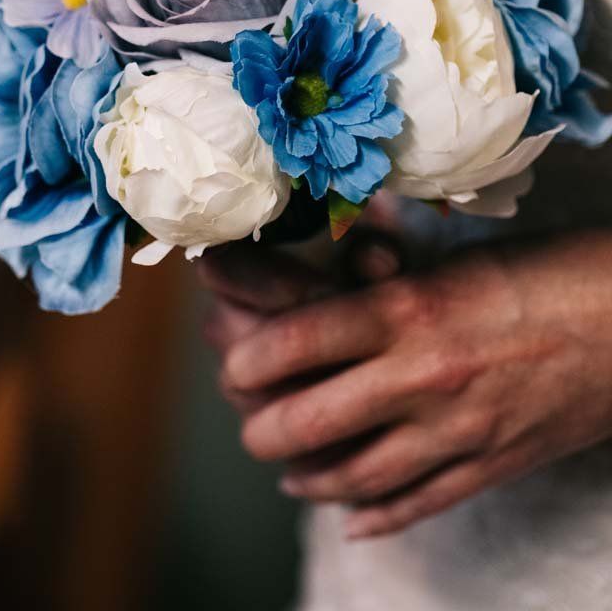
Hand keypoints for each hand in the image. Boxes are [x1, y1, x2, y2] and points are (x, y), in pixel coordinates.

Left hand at [200, 231, 611, 537]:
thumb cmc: (544, 272)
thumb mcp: (453, 262)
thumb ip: (388, 285)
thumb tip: (329, 286)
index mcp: (407, 309)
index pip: (295, 342)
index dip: (249, 358)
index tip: (235, 361)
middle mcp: (421, 375)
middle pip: (308, 421)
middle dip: (264, 428)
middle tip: (251, 422)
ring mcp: (455, 430)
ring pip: (352, 475)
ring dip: (309, 477)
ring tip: (289, 471)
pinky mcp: (488, 465)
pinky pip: (416, 504)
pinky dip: (374, 514)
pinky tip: (351, 516)